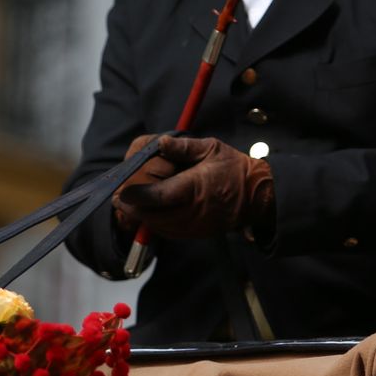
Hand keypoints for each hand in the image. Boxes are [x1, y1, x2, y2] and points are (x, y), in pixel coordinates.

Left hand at [114, 135, 274, 239]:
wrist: (257, 197)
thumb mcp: (211, 149)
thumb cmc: (233, 168)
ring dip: (141, 216)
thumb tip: (160, 142)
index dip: (135, 195)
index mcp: (193, 188)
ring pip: (156, 225)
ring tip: (129, 203)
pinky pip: (167, 231)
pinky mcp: (194, 233)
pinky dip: (154, 222)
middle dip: (131, 207)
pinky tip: (149, 211)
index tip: (118, 191)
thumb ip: (183, 147)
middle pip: (151, 214)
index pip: (157, 196)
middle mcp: (191, 211)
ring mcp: (193, 225)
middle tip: (117, 197)